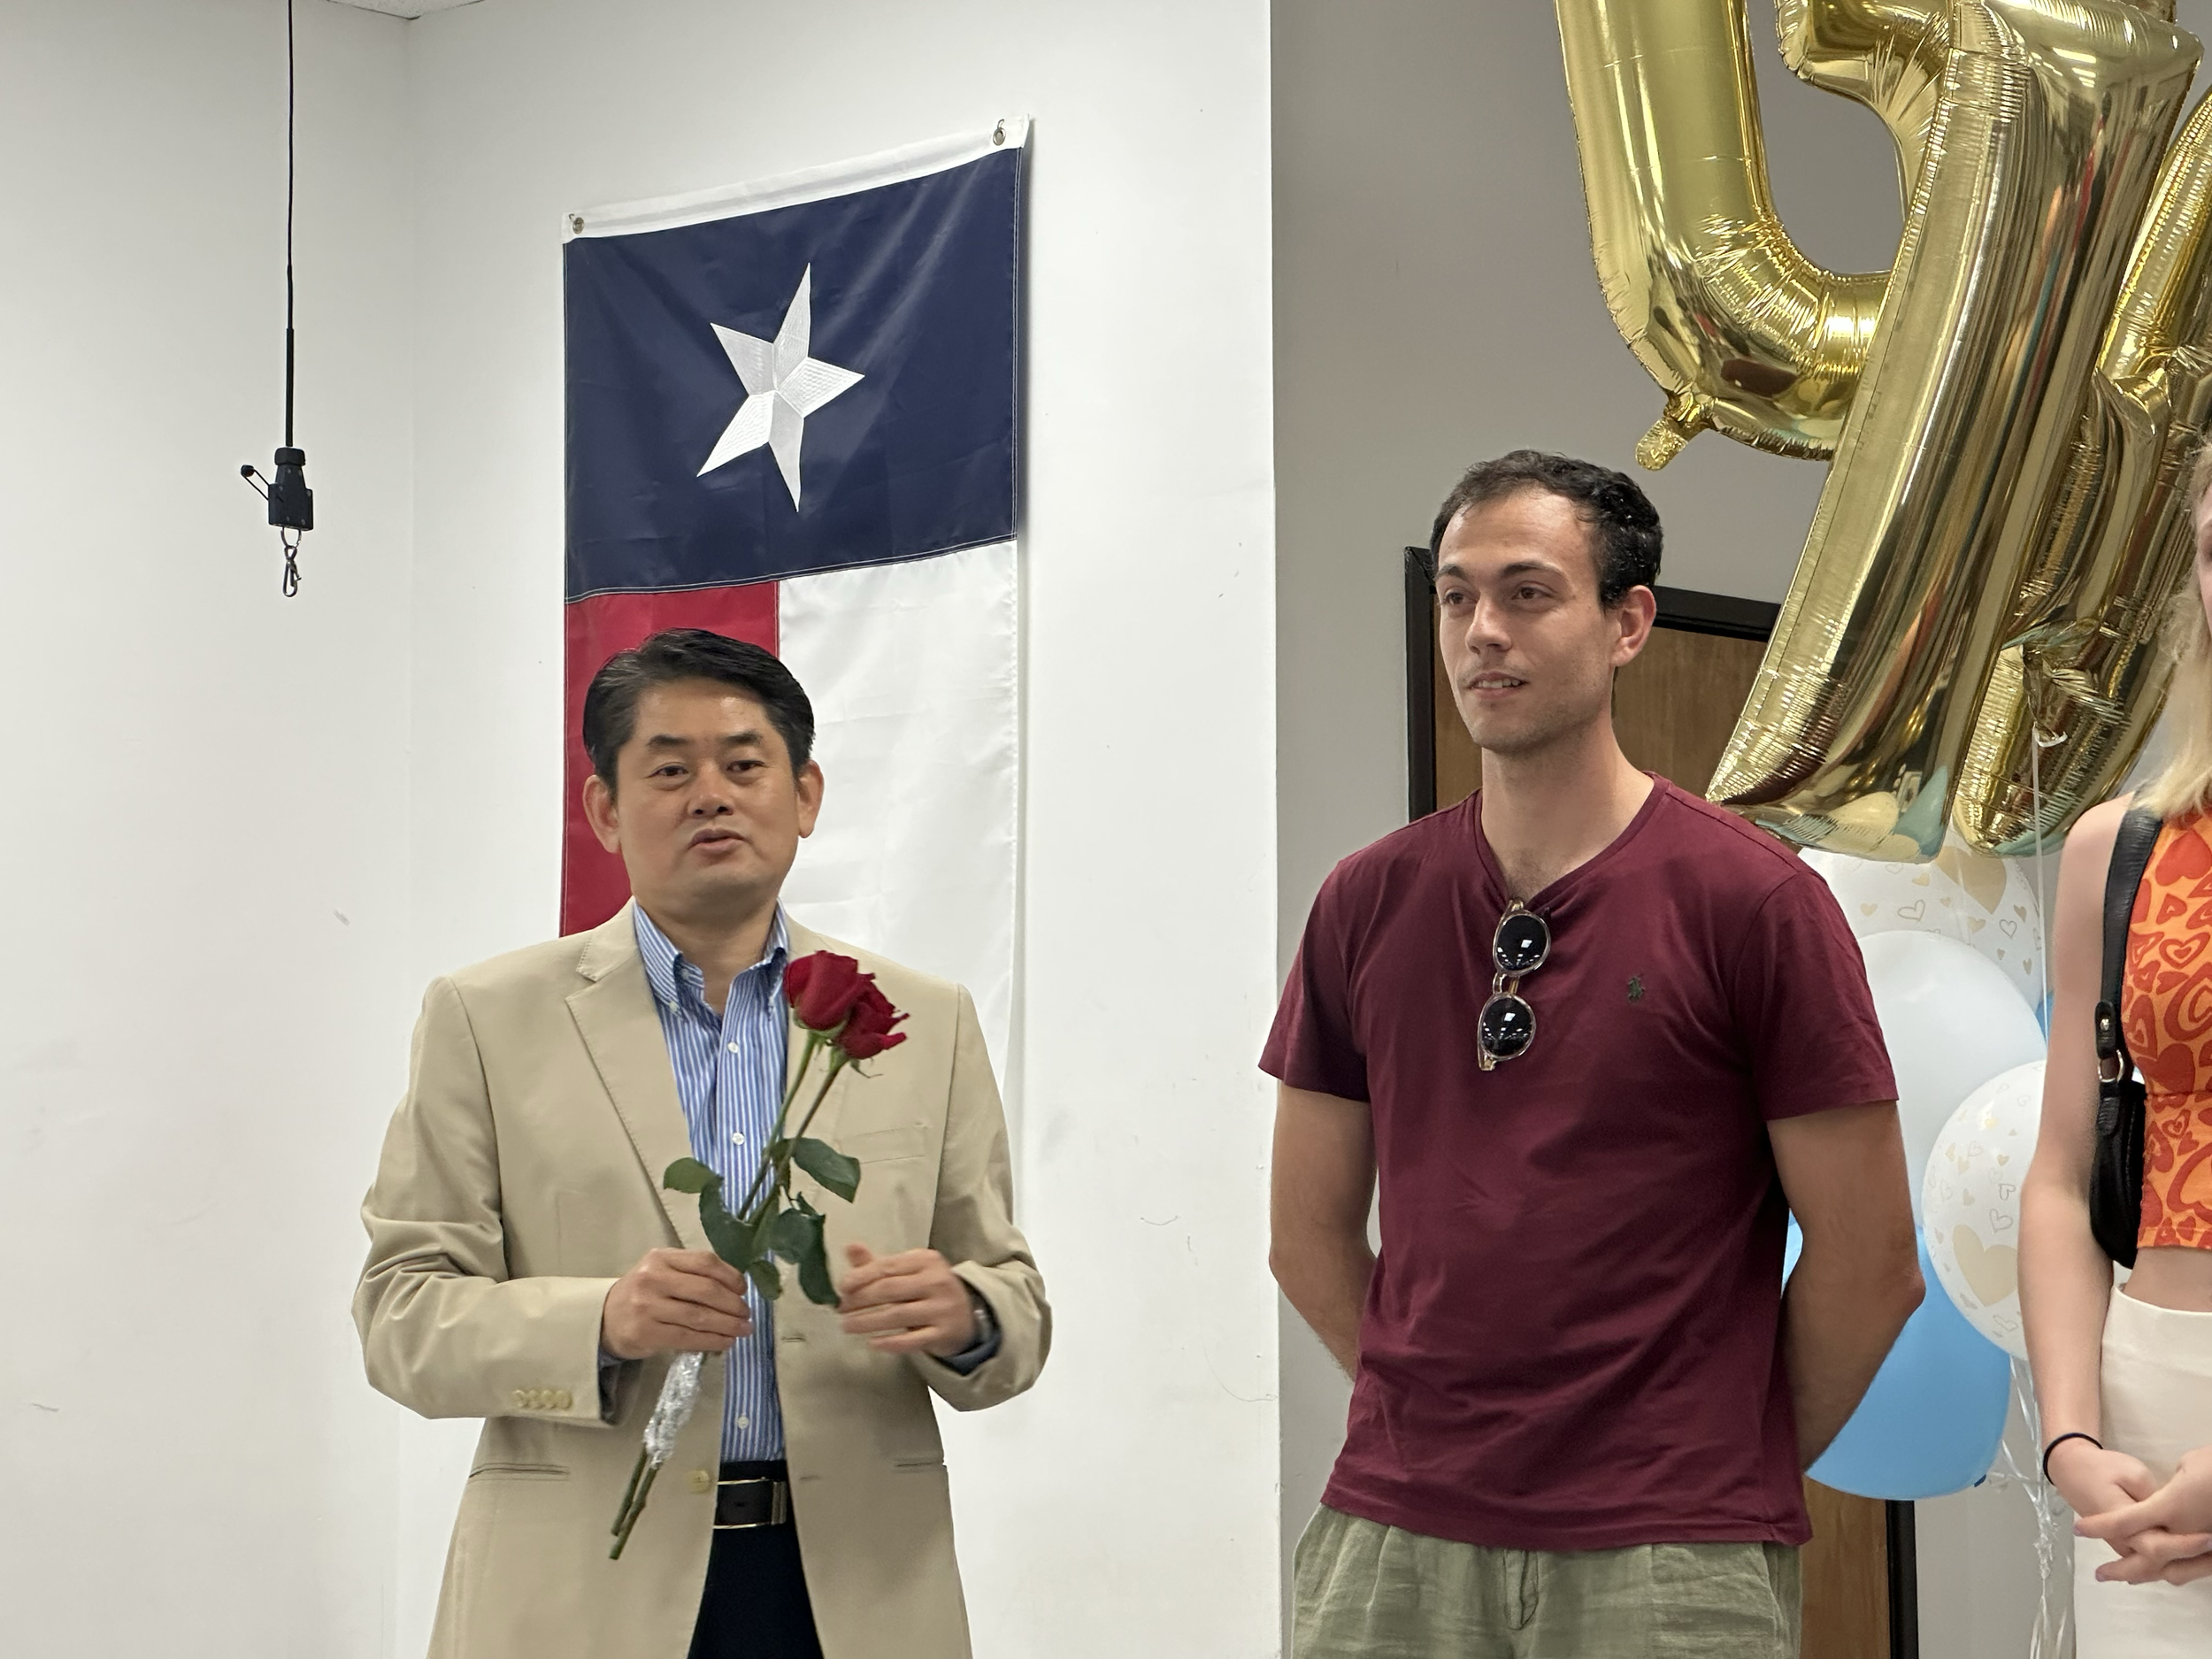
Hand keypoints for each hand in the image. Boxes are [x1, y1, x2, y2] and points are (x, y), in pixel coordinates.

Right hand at [600, 1248, 752, 1359]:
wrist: (604, 1318)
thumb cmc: (642, 1293)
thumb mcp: (662, 1272)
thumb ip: (692, 1273)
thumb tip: (736, 1288)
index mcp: (661, 1258)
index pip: (706, 1262)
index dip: (731, 1276)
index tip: (743, 1290)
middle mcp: (653, 1278)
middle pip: (706, 1290)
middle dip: (733, 1304)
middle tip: (746, 1314)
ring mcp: (648, 1306)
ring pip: (700, 1316)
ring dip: (728, 1325)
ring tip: (743, 1330)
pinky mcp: (647, 1333)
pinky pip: (688, 1337)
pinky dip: (712, 1341)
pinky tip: (725, 1342)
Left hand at [835, 1244, 975, 1357]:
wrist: (968, 1315)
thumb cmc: (929, 1289)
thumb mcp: (909, 1271)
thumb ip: (878, 1263)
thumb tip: (850, 1246)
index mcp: (925, 1260)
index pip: (887, 1267)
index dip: (861, 1277)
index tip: (841, 1288)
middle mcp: (936, 1281)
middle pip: (890, 1290)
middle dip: (861, 1300)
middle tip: (840, 1309)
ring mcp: (942, 1308)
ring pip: (898, 1315)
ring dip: (868, 1322)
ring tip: (847, 1326)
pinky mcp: (943, 1333)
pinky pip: (912, 1340)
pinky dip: (890, 1342)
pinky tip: (872, 1343)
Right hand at [2079, 1444, 2211, 1584]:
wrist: (2071, 1470)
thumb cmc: (2100, 1468)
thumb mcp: (2132, 1473)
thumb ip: (2155, 1498)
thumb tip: (2174, 1516)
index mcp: (2122, 1524)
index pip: (2158, 1545)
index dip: (2185, 1545)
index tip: (2208, 1538)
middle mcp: (2122, 1541)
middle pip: (2158, 1565)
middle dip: (2189, 1565)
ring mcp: (2122, 1545)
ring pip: (2153, 1569)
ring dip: (2181, 1569)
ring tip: (2206, 1563)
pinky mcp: (2124, 1544)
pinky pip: (2148, 1562)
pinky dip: (2167, 1565)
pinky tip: (2186, 1563)